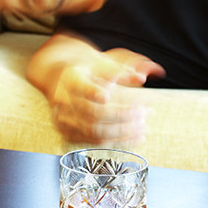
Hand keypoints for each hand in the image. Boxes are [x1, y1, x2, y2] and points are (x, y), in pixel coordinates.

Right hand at [49, 49, 164, 143]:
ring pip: (95, 132)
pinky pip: (96, 142)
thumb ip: (120, 71)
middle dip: (121, 115)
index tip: (106, 96)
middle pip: (92, 113)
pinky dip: (118, 141)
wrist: (69, 84)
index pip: (79, 86)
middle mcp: (64, 101)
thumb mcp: (102, 64)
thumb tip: (140, 78)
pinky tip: (136, 137)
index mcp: (71, 79)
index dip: (91, 92)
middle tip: (143, 113)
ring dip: (122, 131)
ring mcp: (65, 120)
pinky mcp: (71, 134)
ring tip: (143, 127)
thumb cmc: (90, 73)